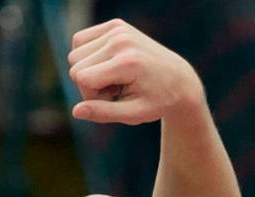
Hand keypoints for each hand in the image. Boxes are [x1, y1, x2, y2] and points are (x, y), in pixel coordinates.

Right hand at [68, 19, 204, 125]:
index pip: (81, 78)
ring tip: (116, 78)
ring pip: (75, 53)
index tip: (113, 100)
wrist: (179, 81)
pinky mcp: (116, 25)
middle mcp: (121, 40)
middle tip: (117, 90)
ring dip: (90, 70)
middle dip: (89, 84)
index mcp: (126, 62)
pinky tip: (110, 66)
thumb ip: (103, 113)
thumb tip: (76, 111)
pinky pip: (80, 40)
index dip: (90, 97)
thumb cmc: (156, 101)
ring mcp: (118, 29)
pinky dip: (89, 56)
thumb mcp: (133, 114)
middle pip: (75, 65)